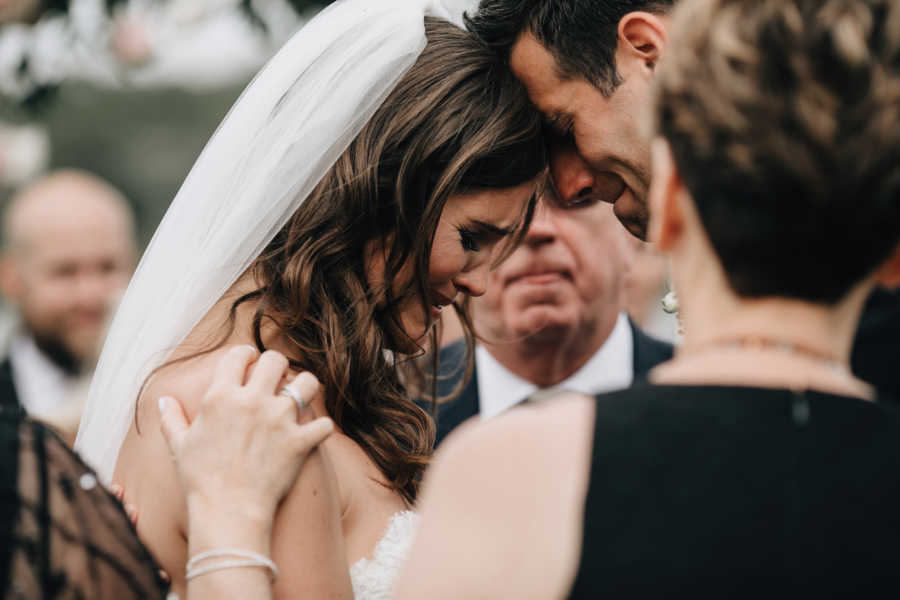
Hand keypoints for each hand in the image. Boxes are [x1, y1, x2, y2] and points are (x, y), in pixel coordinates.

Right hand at [159, 346, 333, 529]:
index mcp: (221, 397)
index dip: (246, 355)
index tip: (250, 361)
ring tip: (301, 396)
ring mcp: (279, 420)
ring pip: (307, 383)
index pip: (238, 355)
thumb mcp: (179, 445)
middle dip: (277, 366)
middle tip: (276, 379)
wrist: (227, 512)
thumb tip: (165, 400)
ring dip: (305, 387)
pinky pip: (324, 423)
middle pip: (276, 360)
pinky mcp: (300, 441)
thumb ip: (171, 418)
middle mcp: (252, 401)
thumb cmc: (200, 480)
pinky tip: (314, 432)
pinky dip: (321, 428)